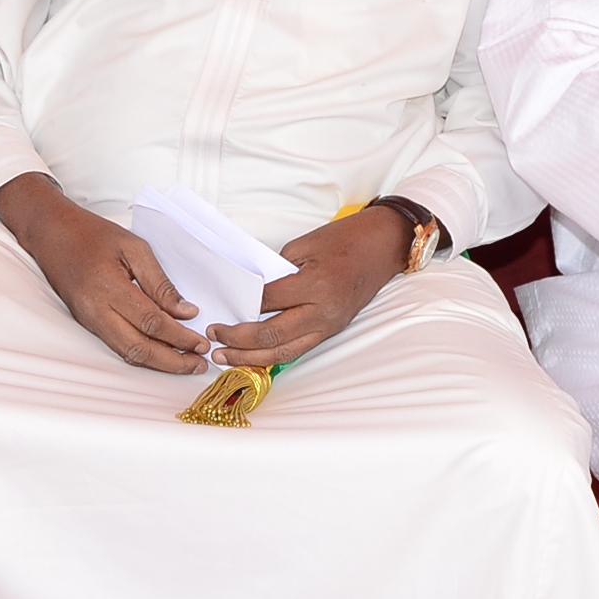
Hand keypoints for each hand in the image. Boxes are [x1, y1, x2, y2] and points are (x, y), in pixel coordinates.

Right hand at [0, 172, 208, 372]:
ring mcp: (89, 320)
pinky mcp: (87, 323)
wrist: (51, 233)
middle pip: (139, 348)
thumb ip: (160, 282)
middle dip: (172, 361)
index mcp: (109, 287)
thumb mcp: (133, 247)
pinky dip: (142, 353)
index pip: (151, 322)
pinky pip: (118, 346)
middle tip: (199, 363)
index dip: (179, 336)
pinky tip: (161, 351)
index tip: (201, 342)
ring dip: (158, 362)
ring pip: (127, 353)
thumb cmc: (92, 234)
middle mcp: (96, 311)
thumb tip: (185, 311)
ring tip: (185, 363)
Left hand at [209, 205, 409, 368]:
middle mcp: (323, 312)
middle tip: (214, 338)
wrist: (384, 245)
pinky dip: (273, 355)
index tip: (219, 306)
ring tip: (225, 358)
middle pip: (273, 336)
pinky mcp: (332, 330)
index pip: (268, 302)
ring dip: (252, 358)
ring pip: (285, 352)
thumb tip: (250, 291)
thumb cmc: (346, 239)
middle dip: (239, 341)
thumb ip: (277, 270)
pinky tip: (253, 356)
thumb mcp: (305, 244)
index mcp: (316, 285)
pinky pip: (298, 349)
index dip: (241, 305)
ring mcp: (330, 325)